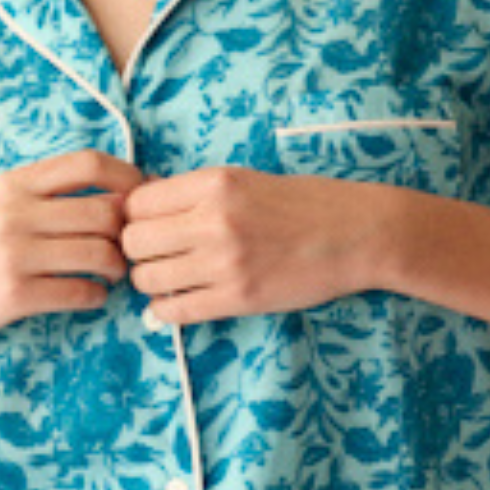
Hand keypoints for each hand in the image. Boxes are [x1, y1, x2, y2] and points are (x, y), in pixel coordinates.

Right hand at [0, 148, 146, 353]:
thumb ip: (49, 196)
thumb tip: (123, 195)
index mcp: (13, 183)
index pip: (88, 163)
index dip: (128, 177)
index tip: (141, 197)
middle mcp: (13, 212)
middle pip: (104, 213)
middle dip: (126, 234)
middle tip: (126, 249)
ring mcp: (13, 254)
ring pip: (99, 254)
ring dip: (118, 268)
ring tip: (112, 274)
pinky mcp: (15, 294)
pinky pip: (82, 292)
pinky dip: (97, 296)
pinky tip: (90, 295)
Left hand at [120, 165, 407, 323]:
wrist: (356, 233)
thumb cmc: (301, 203)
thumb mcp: (242, 180)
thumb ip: (193, 193)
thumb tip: (137, 207)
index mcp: (214, 184)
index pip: (137, 203)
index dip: (135, 215)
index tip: (149, 224)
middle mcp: (214, 221)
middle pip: (133, 241)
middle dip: (137, 250)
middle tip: (156, 254)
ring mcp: (225, 262)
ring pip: (147, 278)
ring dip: (150, 281)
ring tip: (170, 277)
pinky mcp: (239, 298)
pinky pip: (175, 310)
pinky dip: (165, 310)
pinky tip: (178, 301)